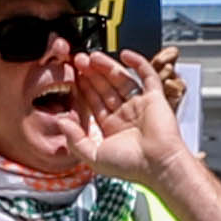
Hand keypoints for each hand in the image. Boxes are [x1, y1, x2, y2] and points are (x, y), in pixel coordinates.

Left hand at [66, 45, 206, 195]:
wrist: (158, 165)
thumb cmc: (131, 166)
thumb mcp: (94, 157)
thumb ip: (75, 140)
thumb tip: (61, 122)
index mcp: (112, 128)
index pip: (94, 102)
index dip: (83, 88)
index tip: (73, 75)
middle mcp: (126, 114)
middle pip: (106, 87)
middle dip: (92, 74)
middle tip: (79, 60)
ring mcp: (140, 105)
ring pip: (121, 79)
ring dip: (107, 66)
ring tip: (93, 56)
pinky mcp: (155, 98)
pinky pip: (147, 76)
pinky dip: (138, 63)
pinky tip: (125, 54)